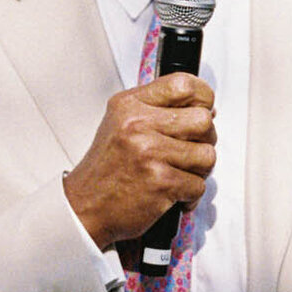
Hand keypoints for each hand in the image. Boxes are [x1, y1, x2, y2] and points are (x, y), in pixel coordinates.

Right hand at [63, 73, 215, 250]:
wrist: (84, 207)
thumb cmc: (107, 169)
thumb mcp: (121, 123)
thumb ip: (157, 110)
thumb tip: (206, 109)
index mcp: (129, 104)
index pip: (183, 84)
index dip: (203, 97)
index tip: (203, 109)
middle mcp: (138, 124)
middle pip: (203, 120)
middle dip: (204, 139)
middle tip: (190, 151)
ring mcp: (149, 153)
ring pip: (207, 155)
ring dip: (199, 171)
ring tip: (179, 174)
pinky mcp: (160, 182)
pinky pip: (198, 185)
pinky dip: (190, 195)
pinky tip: (172, 194)